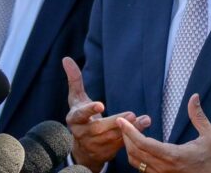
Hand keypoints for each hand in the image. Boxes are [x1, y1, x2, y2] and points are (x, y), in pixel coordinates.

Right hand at [62, 57, 150, 172]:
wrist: (82, 147)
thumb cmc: (81, 116)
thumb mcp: (77, 98)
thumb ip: (74, 79)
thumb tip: (66, 58)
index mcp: (74, 118)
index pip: (80, 114)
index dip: (90, 110)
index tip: (101, 105)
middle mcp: (82, 133)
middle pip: (99, 128)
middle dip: (115, 122)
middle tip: (132, 114)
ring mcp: (93, 145)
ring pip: (112, 138)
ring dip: (129, 129)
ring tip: (144, 120)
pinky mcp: (104, 153)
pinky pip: (119, 146)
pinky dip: (132, 137)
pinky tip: (143, 127)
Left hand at [116, 94, 210, 172]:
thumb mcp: (210, 135)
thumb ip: (198, 116)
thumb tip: (194, 97)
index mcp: (173, 156)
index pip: (143, 144)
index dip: (129, 131)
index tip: (121, 120)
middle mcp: (164, 168)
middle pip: (134, 153)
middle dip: (125, 137)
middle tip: (123, 123)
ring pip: (136, 163)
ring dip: (129, 147)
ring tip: (128, 133)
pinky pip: (142, 169)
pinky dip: (136, 157)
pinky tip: (138, 146)